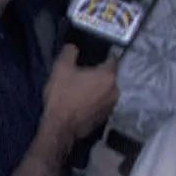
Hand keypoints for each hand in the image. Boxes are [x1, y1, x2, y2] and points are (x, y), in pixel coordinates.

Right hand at [39, 42, 119, 158]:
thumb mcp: (60, 69)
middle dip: (98, 75)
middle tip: (82, 76)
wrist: (60, 129)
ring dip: (97, 89)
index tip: (92, 57)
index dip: (102, 56)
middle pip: (108, 76)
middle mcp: (115, 89)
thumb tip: (74, 46)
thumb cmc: (62, 96)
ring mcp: (112, 106)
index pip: (112, 58)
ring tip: (81, 92)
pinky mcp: (105, 118)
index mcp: (108, 75)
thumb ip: (70, 52)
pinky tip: (82, 105)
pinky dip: (95, 102)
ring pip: (106, 91)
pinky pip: (102, 104)